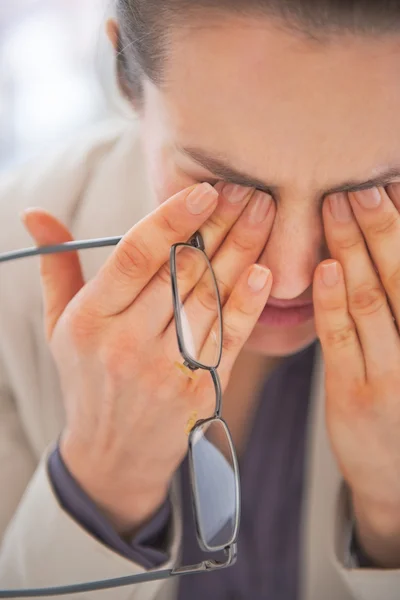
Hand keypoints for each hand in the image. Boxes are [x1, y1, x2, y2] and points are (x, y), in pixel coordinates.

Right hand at [22, 182, 273, 533]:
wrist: (113, 454)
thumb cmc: (87, 378)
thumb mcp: (59, 325)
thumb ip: (58, 268)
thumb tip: (36, 214)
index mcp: (91, 319)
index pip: (136, 255)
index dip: (174, 218)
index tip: (207, 190)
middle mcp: (127, 343)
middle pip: (181, 270)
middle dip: (220, 224)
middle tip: (248, 190)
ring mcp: (167, 369)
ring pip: (210, 297)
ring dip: (243, 251)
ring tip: (265, 213)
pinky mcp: (201, 390)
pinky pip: (230, 337)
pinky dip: (249, 302)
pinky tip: (265, 270)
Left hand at [313, 184, 399, 566]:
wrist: (399, 480)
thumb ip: (396, 310)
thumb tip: (379, 255)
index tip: (388, 188)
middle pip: (399, 277)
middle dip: (380, 227)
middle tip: (360, 186)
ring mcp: (391, 375)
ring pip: (371, 300)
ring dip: (353, 249)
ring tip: (336, 207)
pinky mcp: (353, 395)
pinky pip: (341, 339)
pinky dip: (332, 301)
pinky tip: (325, 266)